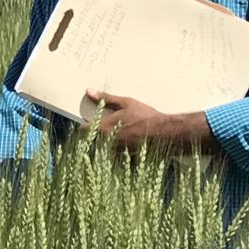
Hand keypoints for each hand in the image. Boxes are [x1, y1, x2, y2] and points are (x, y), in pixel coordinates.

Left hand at [88, 93, 211, 154]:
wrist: (164, 133)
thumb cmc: (145, 116)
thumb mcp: (125, 103)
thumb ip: (105, 99)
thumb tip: (89, 91)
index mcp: (103, 128)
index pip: (83, 129)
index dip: (87, 124)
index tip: (92, 120)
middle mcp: (106, 142)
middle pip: (92, 139)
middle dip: (97, 133)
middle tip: (109, 126)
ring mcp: (115, 152)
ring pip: (103, 147)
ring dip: (107, 141)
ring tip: (121, 133)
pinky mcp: (124, 157)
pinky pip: (114, 154)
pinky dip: (117, 148)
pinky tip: (127, 141)